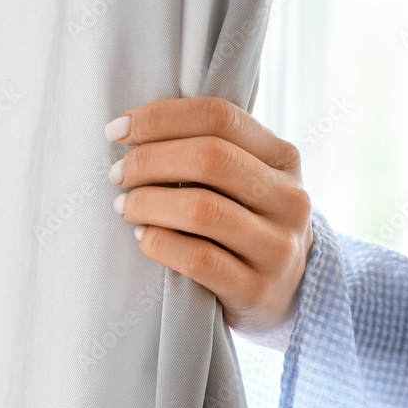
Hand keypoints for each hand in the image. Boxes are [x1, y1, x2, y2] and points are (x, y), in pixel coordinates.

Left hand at [104, 96, 313, 337]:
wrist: (289, 291)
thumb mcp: (249, 179)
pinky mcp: (257, 289)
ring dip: (147, 203)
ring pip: (202, 209)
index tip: (117, 130)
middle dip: (148, 160)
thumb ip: (213, 149)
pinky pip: (198, 259)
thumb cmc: (249, 222)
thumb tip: (134, 129)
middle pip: (210, 158)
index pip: (220, 116)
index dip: (161, 117)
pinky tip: (144, 237)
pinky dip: (160, 243)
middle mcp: (290, 199)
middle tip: (118, 175)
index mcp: (284, 158)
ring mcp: (277, 247)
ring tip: (125, 207)